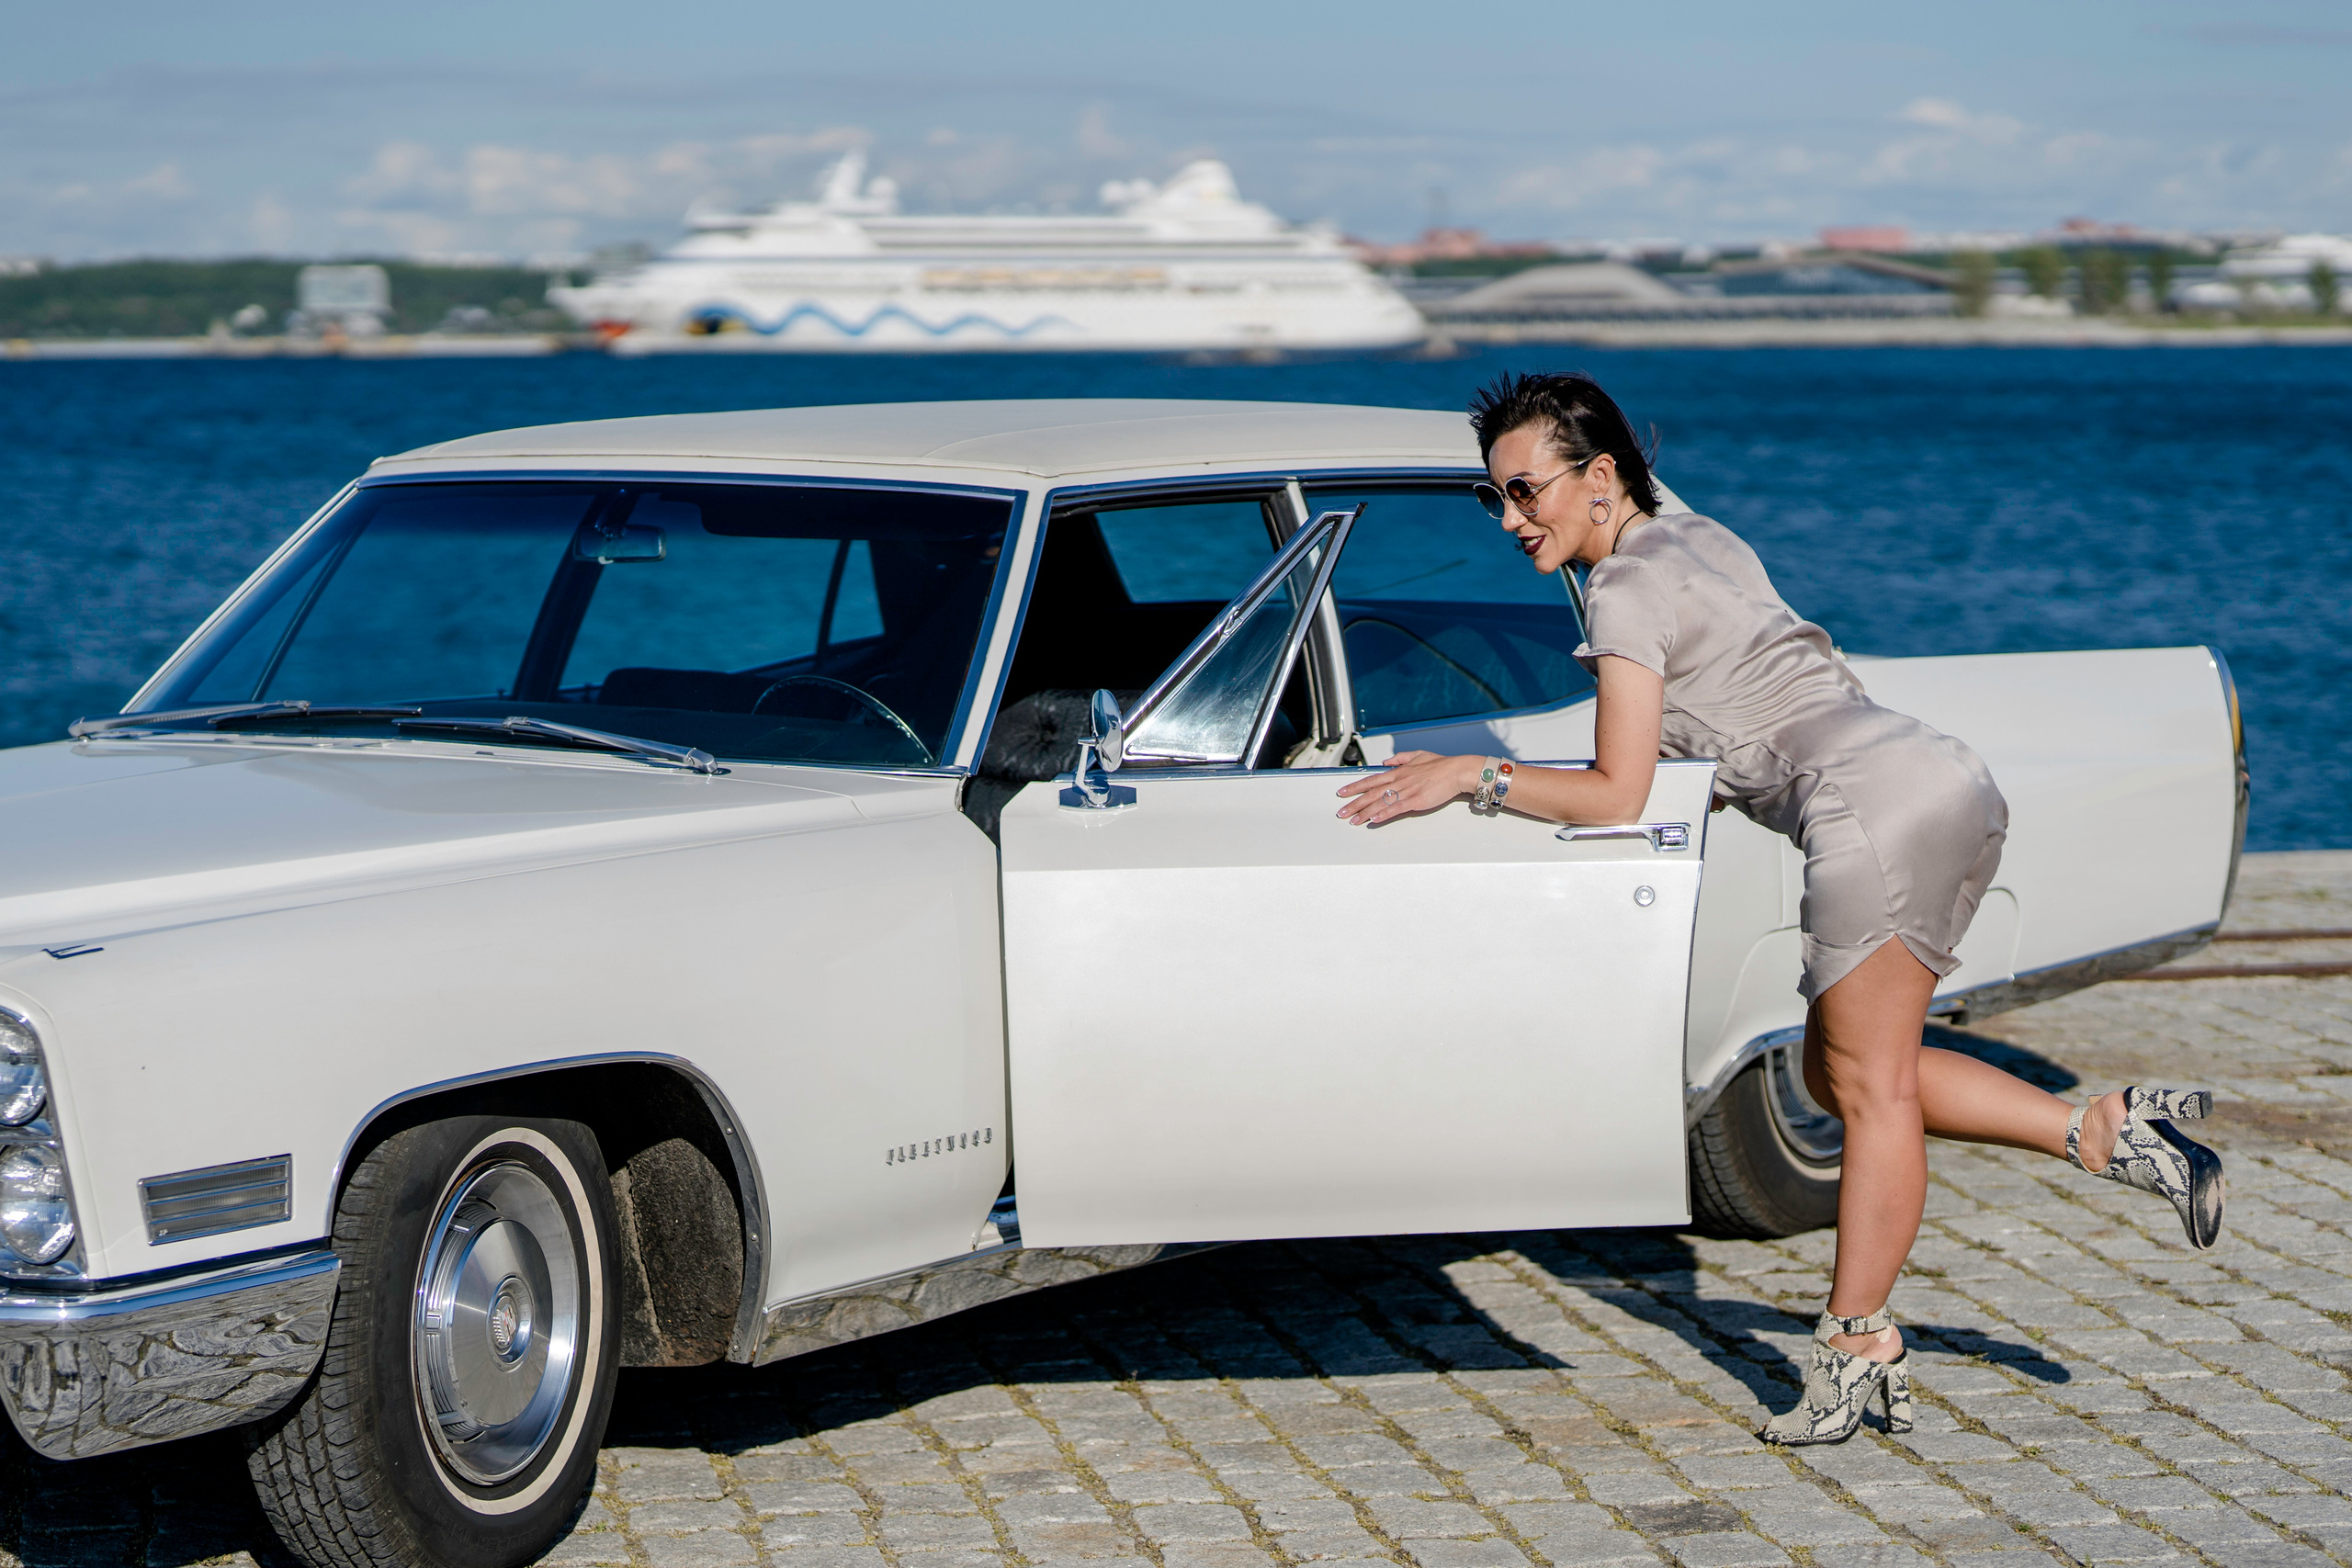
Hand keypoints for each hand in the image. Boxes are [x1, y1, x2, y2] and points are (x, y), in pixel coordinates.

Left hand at [1335, 750, 1481, 825]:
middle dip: (1354, 803)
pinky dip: (1384, 814)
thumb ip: (1400, 758)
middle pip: (1371, 793)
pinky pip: (1396, 809)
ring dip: (1365, 812)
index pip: (1371, 780)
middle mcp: (1398, 781)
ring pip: (1380, 803)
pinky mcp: (1416, 801)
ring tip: (1353, 820)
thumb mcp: (1417, 755)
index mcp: (1398, 772)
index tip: (1343, 792)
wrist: (1456, 771)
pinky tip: (1374, 820)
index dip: (1355, 787)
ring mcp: (1406, 791)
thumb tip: (1385, 762)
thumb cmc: (1440, 764)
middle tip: (1341, 812)